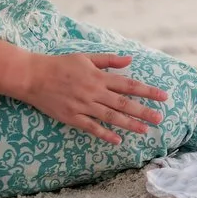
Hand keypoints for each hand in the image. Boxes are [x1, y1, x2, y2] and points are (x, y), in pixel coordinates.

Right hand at [15, 53, 167, 144]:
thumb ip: (109, 60)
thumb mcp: (86, 57)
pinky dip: (105, 134)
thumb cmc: (60, 64)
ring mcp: (83, 106)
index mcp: (99, 77)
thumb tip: (130, 59)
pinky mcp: (72, 117)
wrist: (33, 76)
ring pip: (111, 117)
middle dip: (144, 111)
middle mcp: (94, 92)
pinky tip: (117, 140)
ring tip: (145, 130)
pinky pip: (91, 127)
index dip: (147, 91)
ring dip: (129, 124)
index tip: (163, 96)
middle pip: (124, 103)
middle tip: (159, 118)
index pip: (129, 84)